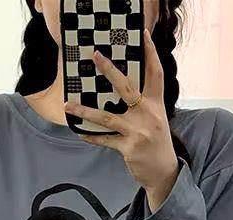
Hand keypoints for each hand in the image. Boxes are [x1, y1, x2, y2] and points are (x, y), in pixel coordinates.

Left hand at [64, 28, 179, 211]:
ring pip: (107, 117)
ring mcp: (137, 131)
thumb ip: (142, 103)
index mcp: (156, 104)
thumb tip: (119, 89)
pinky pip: (104, 139)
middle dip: (110, 70)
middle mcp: (148, 115)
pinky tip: (79, 132)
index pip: (155, 74)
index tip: (143, 35)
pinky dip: (91, 136)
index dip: (150, 53)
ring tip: (68, 105)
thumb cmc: (157, 142)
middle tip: (96, 55)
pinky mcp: (128, 148)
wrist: (164, 172)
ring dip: (85, 111)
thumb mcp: (155, 119)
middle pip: (127, 88)